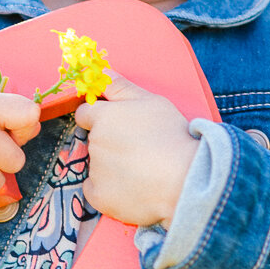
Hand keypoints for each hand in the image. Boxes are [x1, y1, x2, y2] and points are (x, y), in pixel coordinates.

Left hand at [74, 73, 198, 227]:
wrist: (184, 179)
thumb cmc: (171, 135)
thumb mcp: (151, 101)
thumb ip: (121, 87)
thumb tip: (100, 71)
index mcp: (103, 117)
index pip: (85, 114)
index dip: (99, 118)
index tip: (118, 126)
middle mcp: (94, 143)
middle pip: (94, 141)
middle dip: (110, 143)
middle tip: (139, 149)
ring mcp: (95, 171)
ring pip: (97, 166)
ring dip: (112, 167)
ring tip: (142, 170)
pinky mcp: (99, 197)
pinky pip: (96, 191)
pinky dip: (109, 191)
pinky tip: (132, 188)